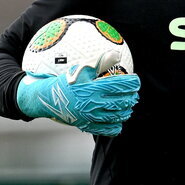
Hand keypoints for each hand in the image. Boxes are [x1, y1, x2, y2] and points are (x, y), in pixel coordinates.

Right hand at [16, 54, 139, 136]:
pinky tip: (118, 121)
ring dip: (126, 110)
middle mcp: (95, 104)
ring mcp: (92, 117)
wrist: (49, 99)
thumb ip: (100, 63)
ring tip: (128, 106)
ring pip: (118, 116)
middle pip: (122, 102)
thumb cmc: (65, 81)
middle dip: (132, 97)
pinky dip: (116, 126)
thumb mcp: (81, 69)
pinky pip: (108, 129)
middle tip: (134, 93)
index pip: (121, 85)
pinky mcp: (88, 126)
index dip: (132, 83)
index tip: (136, 80)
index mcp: (94, 88)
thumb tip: (116, 55)